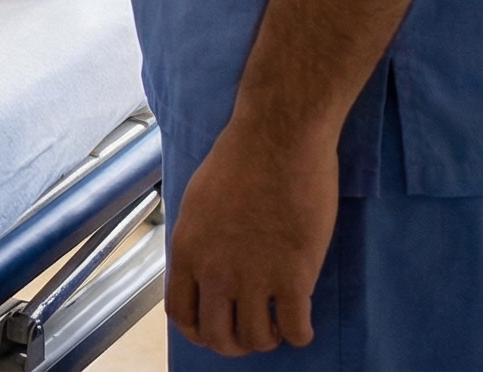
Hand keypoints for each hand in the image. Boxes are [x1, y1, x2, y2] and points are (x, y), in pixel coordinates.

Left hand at [166, 118, 338, 355]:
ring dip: (267, 339)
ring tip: (276, 323)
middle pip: (217, 337)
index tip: (213, 328)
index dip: (198, 330)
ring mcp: (254, 277)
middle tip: (250, 330)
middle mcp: (215, 271)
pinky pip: (296, 330)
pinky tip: (302, 322)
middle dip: (233, 343)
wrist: (278, 138)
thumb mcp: (198, 201)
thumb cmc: (240, 158)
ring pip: (256, 340)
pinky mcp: (294, 277)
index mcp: (187, 250)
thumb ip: (199, 241)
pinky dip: (300, 334)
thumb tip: (204, 268)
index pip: (180, 314)